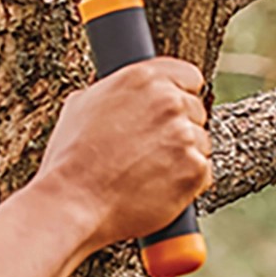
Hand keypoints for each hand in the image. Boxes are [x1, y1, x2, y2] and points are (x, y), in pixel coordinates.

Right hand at [34, 58, 210, 254]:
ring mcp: (185, 135)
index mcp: (142, 78)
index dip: (180, 93)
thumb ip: (114, 93)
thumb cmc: (71, 158)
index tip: (172, 108)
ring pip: (201, 142)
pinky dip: (187, 181)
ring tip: (148, 169)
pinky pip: (204, 172)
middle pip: (196, 110)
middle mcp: (168, 101)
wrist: (73, 201)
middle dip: (179, 127)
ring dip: (183, 155)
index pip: (189, 75)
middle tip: (150, 147)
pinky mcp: (195, 169)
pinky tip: (158, 185)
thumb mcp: (81, 106)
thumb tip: (124, 96)